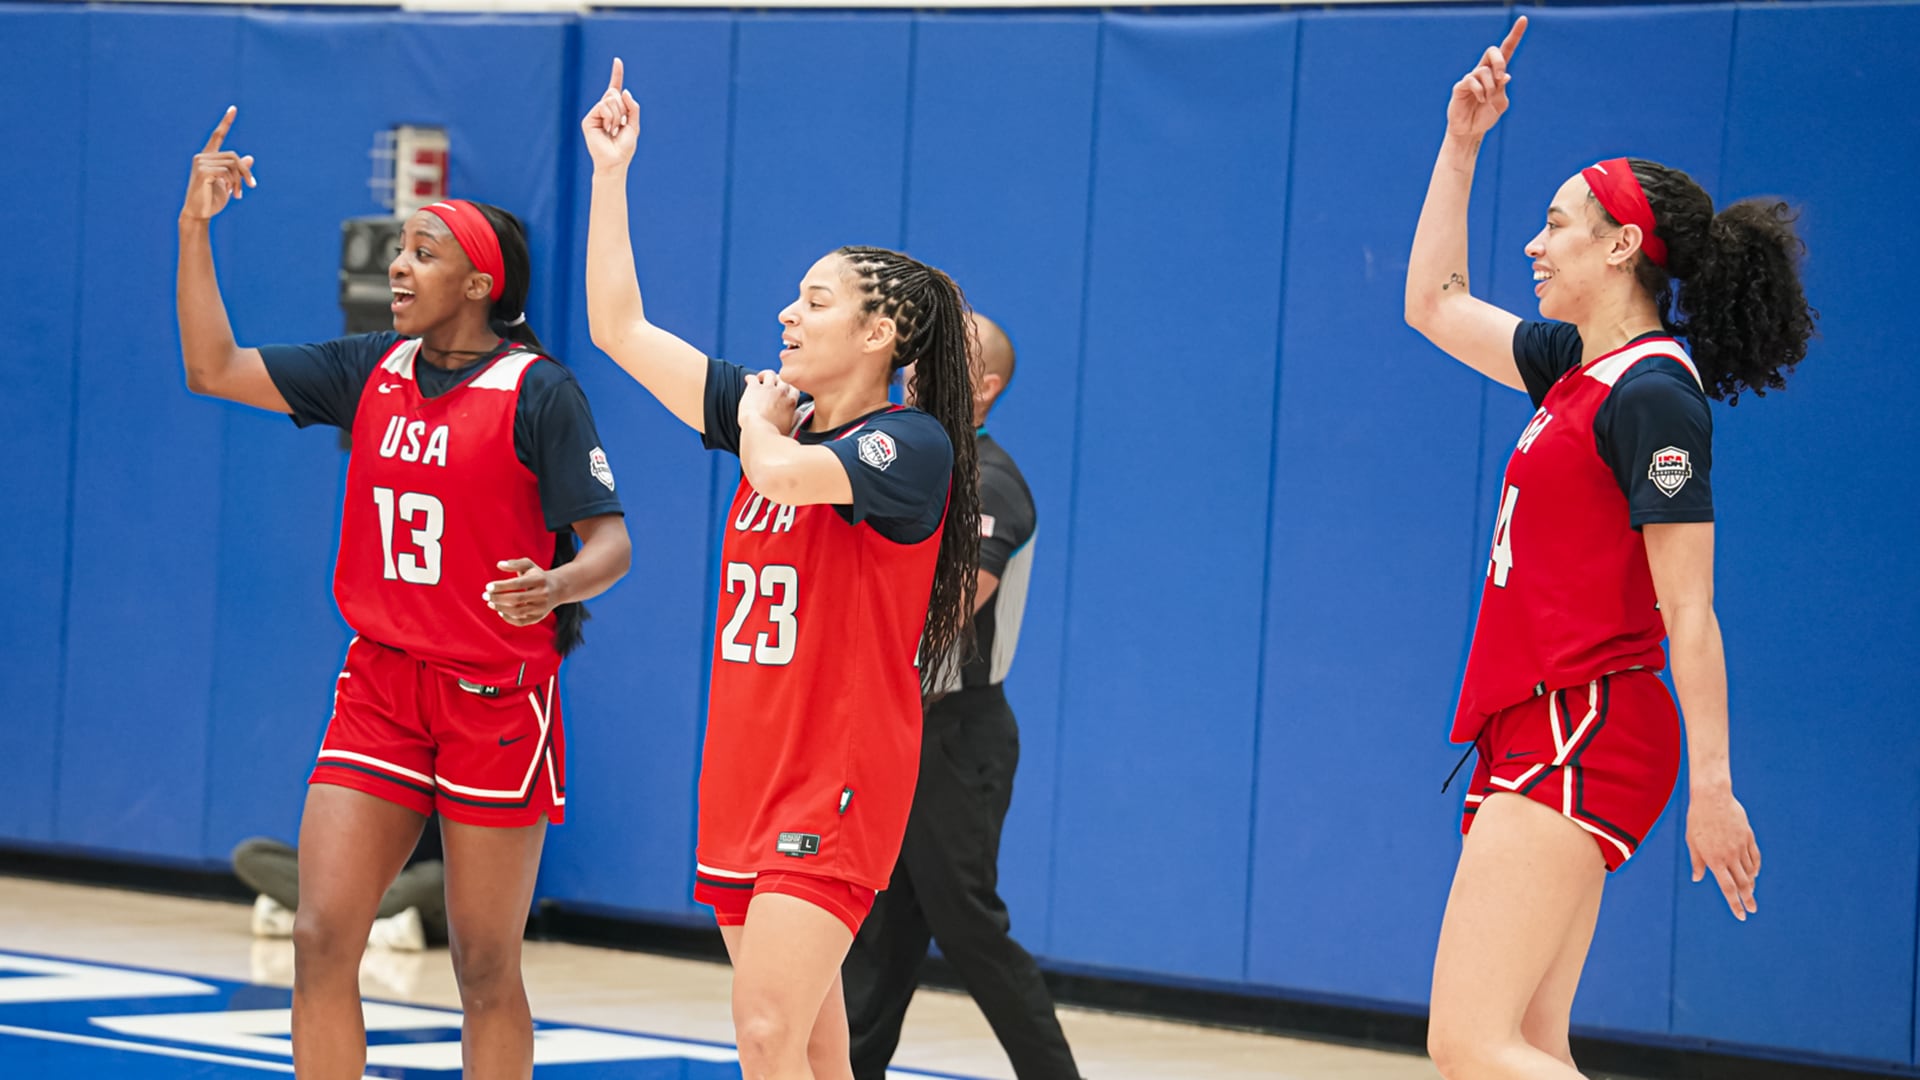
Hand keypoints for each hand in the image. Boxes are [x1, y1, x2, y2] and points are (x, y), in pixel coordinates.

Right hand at [181, 106, 256, 221]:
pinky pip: (226, 172)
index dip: (226, 122)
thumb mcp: (229, 183)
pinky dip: (233, 183)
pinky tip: (230, 193)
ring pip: (232, 165)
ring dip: (240, 181)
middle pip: (234, 156)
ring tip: (238, 194)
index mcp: (208, 157)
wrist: (199, 213)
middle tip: (251, 187)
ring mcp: (200, 162)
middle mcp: (202, 156)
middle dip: (246, 173)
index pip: (217, 135)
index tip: (234, 108)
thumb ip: (237, 170)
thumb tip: (250, 157)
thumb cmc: (213, 199)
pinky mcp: (202, 171)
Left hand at [485, 558, 561, 626]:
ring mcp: (541, 608)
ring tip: (490, 603)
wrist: (558, 588)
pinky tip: (500, 611)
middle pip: (517, 599)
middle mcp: (542, 595)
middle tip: (484, 595)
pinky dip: (508, 618)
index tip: (487, 587)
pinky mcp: (539, 617)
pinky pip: (521, 622)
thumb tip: (499, 565)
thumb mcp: (529, 565)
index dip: (501, 586)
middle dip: (498, 598)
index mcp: (540, 580)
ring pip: (518, 612)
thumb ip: (514, 563)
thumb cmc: (538, 575)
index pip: (518, 584)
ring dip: (501, 608)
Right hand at [581, 58, 640, 171]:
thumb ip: (632, 107)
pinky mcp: (588, 119)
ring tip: (613, 130)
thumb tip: (623, 90)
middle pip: (614, 93)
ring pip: (609, 99)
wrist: (615, 161)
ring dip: (617, 115)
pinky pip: (602, 106)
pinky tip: (607, 129)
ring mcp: (595, 114)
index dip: (617, 75)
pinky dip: (610, 118)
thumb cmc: (624, 147)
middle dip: (622, 108)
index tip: (617, 60)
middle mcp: (603, 109)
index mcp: (615, 110)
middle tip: (620, 125)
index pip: (615, 89)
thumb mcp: (634, 125)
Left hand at [738, 370, 800, 432]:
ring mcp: (767, 388)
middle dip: (778, 380)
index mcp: (790, 402)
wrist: (758, 431)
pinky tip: (748, 379)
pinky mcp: (754, 388)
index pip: (794, 388)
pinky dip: (750, 378)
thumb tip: (798, 414)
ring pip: (770, 374)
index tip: (785, 390)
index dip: (789, 388)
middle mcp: (781, 392)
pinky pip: (752, 377)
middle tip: (773, 384)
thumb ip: (794, 418)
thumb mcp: (790, 428)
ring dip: (765, 375)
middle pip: (783, 379)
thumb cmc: (773, 433)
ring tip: (761, 378)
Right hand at [1446, 17, 1525, 139]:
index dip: (1515, 35)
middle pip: (1492, 51)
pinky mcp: (1461, 86)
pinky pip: (1472, 81)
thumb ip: (1502, 89)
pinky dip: (1480, 91)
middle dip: (1499, 61)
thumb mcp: (1500, 104)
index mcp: (1497, 73)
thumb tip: (1504, 75)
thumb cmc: (1486, 116)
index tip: (1524, 20)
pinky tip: (1479, 100)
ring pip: (1484, 71)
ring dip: (1490, 87)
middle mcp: (1484, 71)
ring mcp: (1471, 78)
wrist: (1470, 131)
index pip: (1506, 50)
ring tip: (1486, 100)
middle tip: (1500, 77)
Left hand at [1687, 784, 1760, 920]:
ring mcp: (1741, 847)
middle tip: (1753, 910)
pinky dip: (1755, 868)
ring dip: (1751, 884)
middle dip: (1748, 899)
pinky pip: (1755, 858)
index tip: (1742, 915)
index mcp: (1714, 860)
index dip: (1735, 904)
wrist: (1712, 797)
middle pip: (1743, 883)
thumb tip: (1697, 878)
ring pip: (1750, 871)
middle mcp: (1730, 856)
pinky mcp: (1748, 837)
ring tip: (1750, 893)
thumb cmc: (1697, 820)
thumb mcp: (1692, 842)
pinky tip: (1754, 874)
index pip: (1727, 888)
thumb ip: (1697, 862)